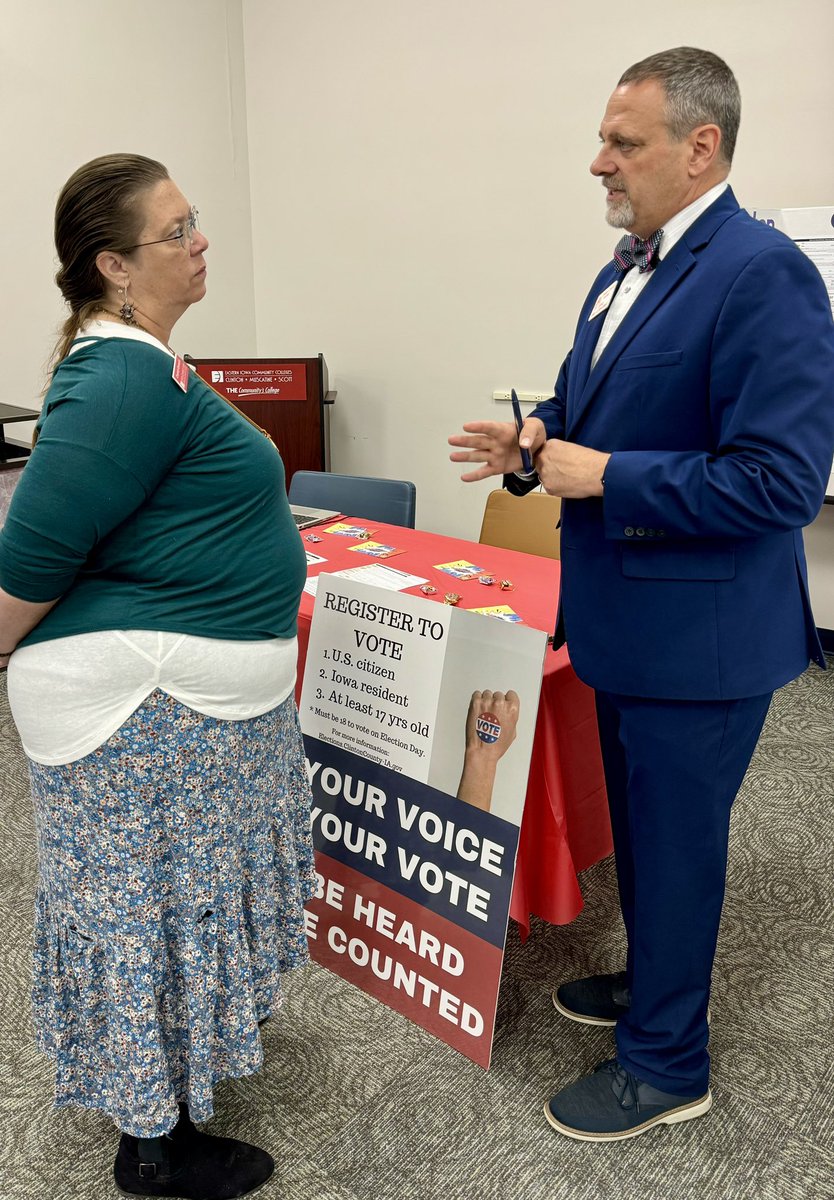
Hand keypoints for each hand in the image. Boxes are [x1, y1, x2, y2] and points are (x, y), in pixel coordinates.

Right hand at [449, 419, 545, 482]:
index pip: (489, 428)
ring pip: (477, 455)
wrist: (537, 449)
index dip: (478, 427)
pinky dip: (475, 476)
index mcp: (503, 430)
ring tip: (453, 457)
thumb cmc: (534, 434)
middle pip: (478, 441)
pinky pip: (484, 472)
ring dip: (465, 456)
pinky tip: (465, 477)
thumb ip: (529, 434)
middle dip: (465, 441)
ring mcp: (495, 455)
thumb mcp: (535, 428)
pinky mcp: (497, 467)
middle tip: (452, 440)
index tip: (467, 426)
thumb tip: (524, 443)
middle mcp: (495, 442)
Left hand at [456, 689, 520, 810]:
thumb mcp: (513, 731)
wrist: (482, 750)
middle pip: (498, 694)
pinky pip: (476, 694)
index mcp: (512, 709)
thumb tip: (507, 712)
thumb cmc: (497, 745)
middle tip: (491, 715)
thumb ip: (511, 717)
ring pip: (487, 694)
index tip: (503, 705)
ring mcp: (487, 702)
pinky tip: (477, 711)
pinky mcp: (475, 703)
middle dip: (495, 703)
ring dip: (485, 702)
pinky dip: (476, 701)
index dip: (507, 701)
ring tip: (483, 715)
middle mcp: (500, 703)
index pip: (511, 694)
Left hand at [534, 439, 609, 497]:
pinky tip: (568, 484)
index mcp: (549, 446)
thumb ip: (557, 452)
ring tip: (567, 478)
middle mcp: (544, 458)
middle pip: (540, 465)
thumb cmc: (589, 460)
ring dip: (552, 479)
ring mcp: (545, 474)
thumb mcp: (570, 447)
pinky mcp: (549, 487)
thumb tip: (554, 459)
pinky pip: (549, 487)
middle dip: (549, 469)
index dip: (550, 459)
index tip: (556, 463)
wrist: (597, 474)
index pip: (542, 453)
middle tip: (563, 471)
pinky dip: (557, 488)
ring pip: (544, 477)